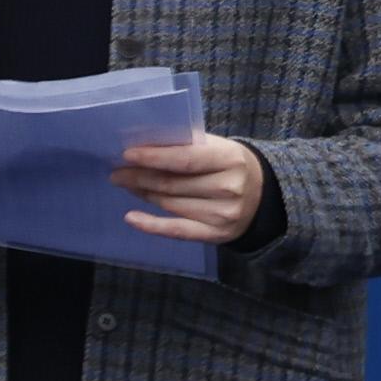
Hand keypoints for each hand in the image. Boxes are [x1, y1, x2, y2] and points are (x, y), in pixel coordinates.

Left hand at [111, 134, 263, 244]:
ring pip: (171, 204)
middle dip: (140, 177)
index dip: (154, 157)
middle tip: (116, 171)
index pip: (185, 159)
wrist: (263, 194)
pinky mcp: (216, 235)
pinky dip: (151, 225)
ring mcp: (223, 215)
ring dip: (144, 194)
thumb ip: (188, 145)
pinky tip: (131, 217)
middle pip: (173, 184)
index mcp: (230, 159)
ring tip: (126, 184)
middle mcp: (228, 188)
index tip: (127, 155)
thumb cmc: (230, 164)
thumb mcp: (217, 146)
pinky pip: (177, 231)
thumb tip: (143, 147)